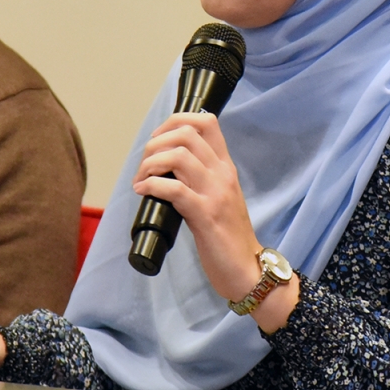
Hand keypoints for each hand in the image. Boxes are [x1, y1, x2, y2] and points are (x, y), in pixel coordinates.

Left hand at [133, 113, 299, 331]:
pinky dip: (152, 185)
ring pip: (178, 156)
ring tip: (141, 180)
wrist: (248, 269)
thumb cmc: (228, 236)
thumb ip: (200, 178)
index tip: (158, 139)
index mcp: (225, 167)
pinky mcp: (206, 216)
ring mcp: (215, 193)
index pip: (206, 121)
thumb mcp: (218, 196)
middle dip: (155, 143)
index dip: (176, 120)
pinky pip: (174, 189)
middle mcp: (222, 174)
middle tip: (144, 165)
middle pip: (186, 134)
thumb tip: (166, 165)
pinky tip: (143, 192)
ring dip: (150, 163)